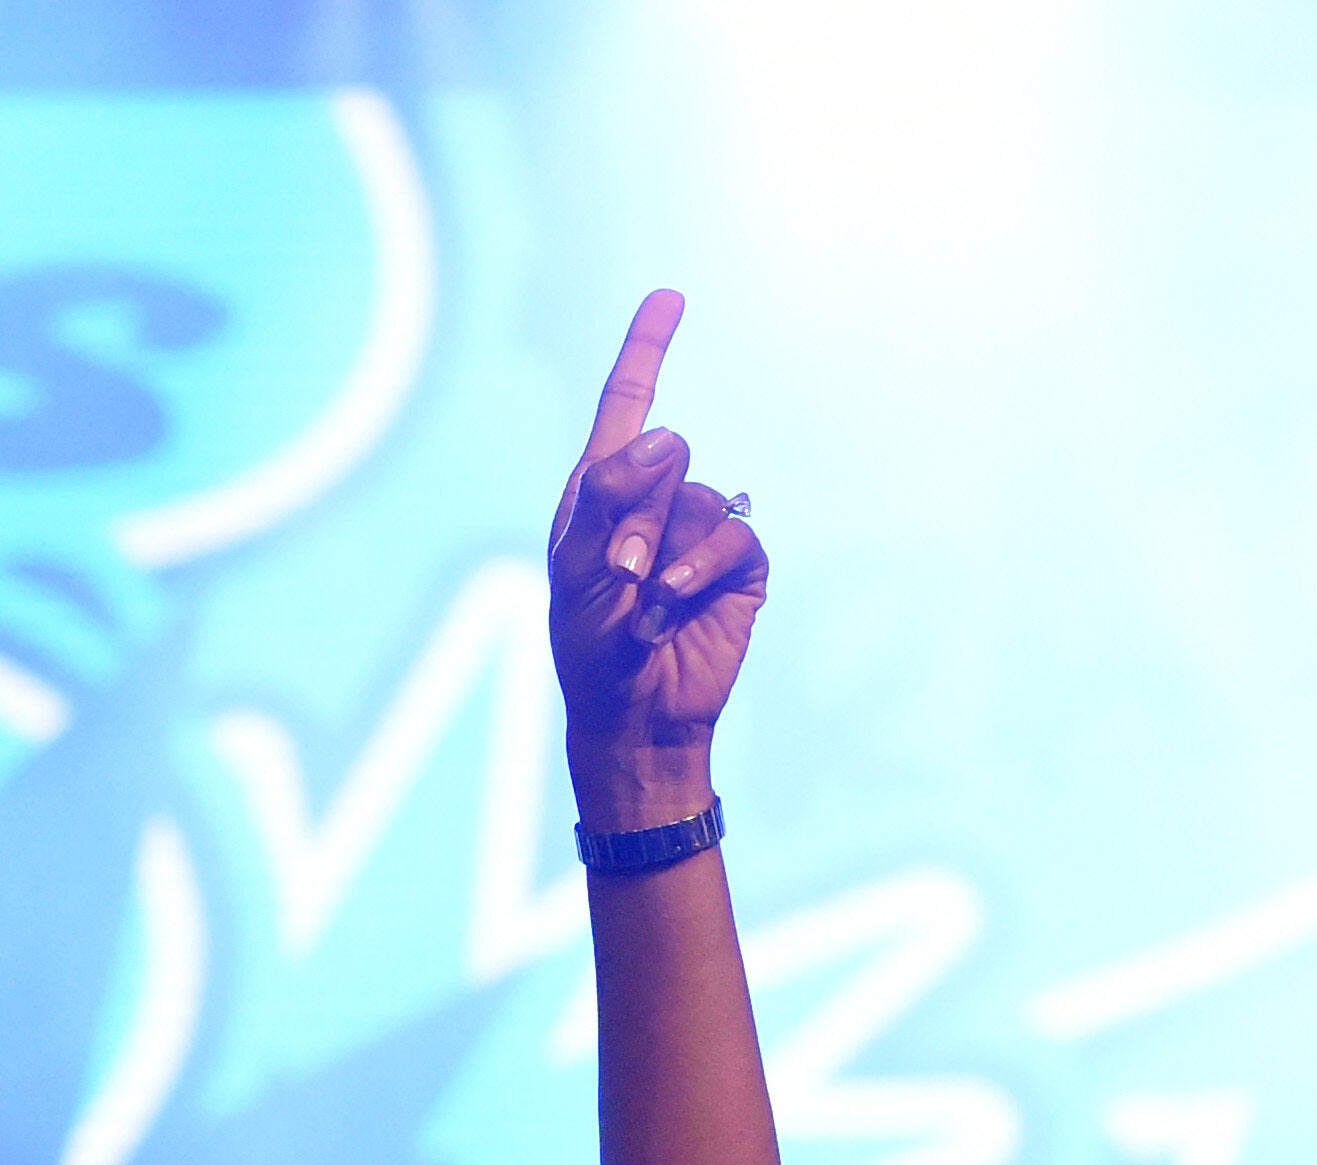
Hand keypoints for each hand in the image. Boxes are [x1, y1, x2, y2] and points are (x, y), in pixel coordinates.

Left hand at [546, 289, 766, 827]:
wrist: (634, 716)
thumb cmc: (591, 649)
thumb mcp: (578, 571)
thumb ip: (607, 498)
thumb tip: (662, 437)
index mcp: (601, 493)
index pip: (627, 404)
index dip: (648, 347)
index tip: (670, 296)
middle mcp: (654, 502)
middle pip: (667, 451)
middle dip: (640, 510)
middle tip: (620, 572)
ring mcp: (699, 531)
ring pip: (702, 498)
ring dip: (667, 553)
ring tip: (643, 603)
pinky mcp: (737, 564)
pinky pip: (733, 535)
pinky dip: (702, 566)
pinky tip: (674, 601)